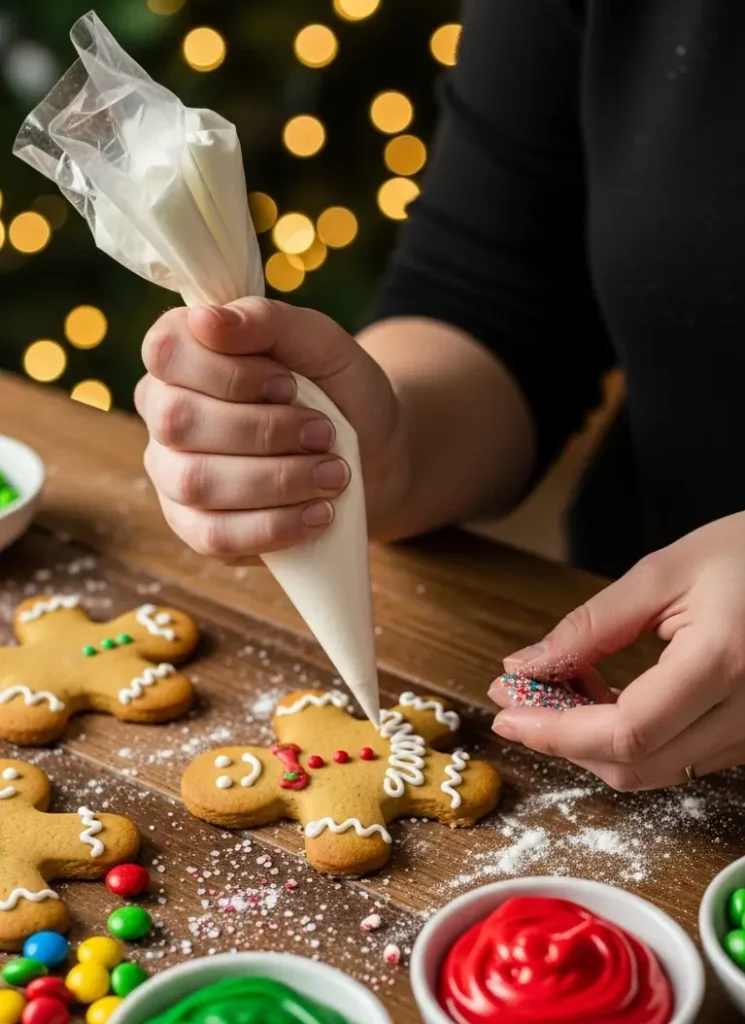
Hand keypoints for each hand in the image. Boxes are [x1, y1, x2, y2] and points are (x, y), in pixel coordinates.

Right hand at [135, 298, 407, 560]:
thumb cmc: (341, 392)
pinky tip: (319, 514)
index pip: (166, 351)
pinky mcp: (196, 528)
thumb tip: (206, 319)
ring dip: (277, 480)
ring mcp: (173, 475)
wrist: (377, 455)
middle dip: (264, 430)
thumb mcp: (322, 343)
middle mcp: (166, 414)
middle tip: (325, 434)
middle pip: (179, 421)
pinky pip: (213, 536)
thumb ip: (268, 321)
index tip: (288, 383)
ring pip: (196, 482)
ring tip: (334, 474)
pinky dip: (273, 526)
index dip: (228, 372)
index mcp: (185, 357)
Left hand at [489, 512, 744, 790]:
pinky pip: (679, 757)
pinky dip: (628, 738)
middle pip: (637, 766)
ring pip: (656, 770)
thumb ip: (590, 626)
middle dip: (564, 741)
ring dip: (593, 741)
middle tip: (519, 698)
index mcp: (724, 662)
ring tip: (558, 688)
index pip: (627, 731)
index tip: (508, 713)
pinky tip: (601, 695)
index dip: (558, 732)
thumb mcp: (663, 573)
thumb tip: (526, 667)